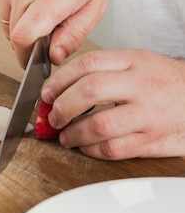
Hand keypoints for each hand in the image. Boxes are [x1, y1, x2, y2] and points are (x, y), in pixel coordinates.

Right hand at [0, 0, 109, 66]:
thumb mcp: (95, 2)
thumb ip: (75, 34)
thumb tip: (55, 57)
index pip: (24, 38)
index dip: (26, 57)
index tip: (32, 63)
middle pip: (14, 36)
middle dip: (28, 45)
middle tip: (45, 40)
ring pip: (8, 24)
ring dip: (22, 28)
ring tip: (42, 15)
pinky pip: (5, 9)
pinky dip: (17, 12)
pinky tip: (34, 0)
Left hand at [40, 49, 184, 159]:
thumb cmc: (166, 84)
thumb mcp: (139, 64)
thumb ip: (103, 71)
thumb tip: (59, 88)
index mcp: (134, 61)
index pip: (88, 63)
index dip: (59, 80)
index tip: (47, 93)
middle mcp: (141, 85)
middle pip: (90, 90)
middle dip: (62, 106)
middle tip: (53, 117)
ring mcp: (148, 114)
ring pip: (99, 124)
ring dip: (74, 133)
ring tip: (66, 136)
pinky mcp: (152, 141)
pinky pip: (113, 148)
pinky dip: (92, 150)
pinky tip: (86, 147)